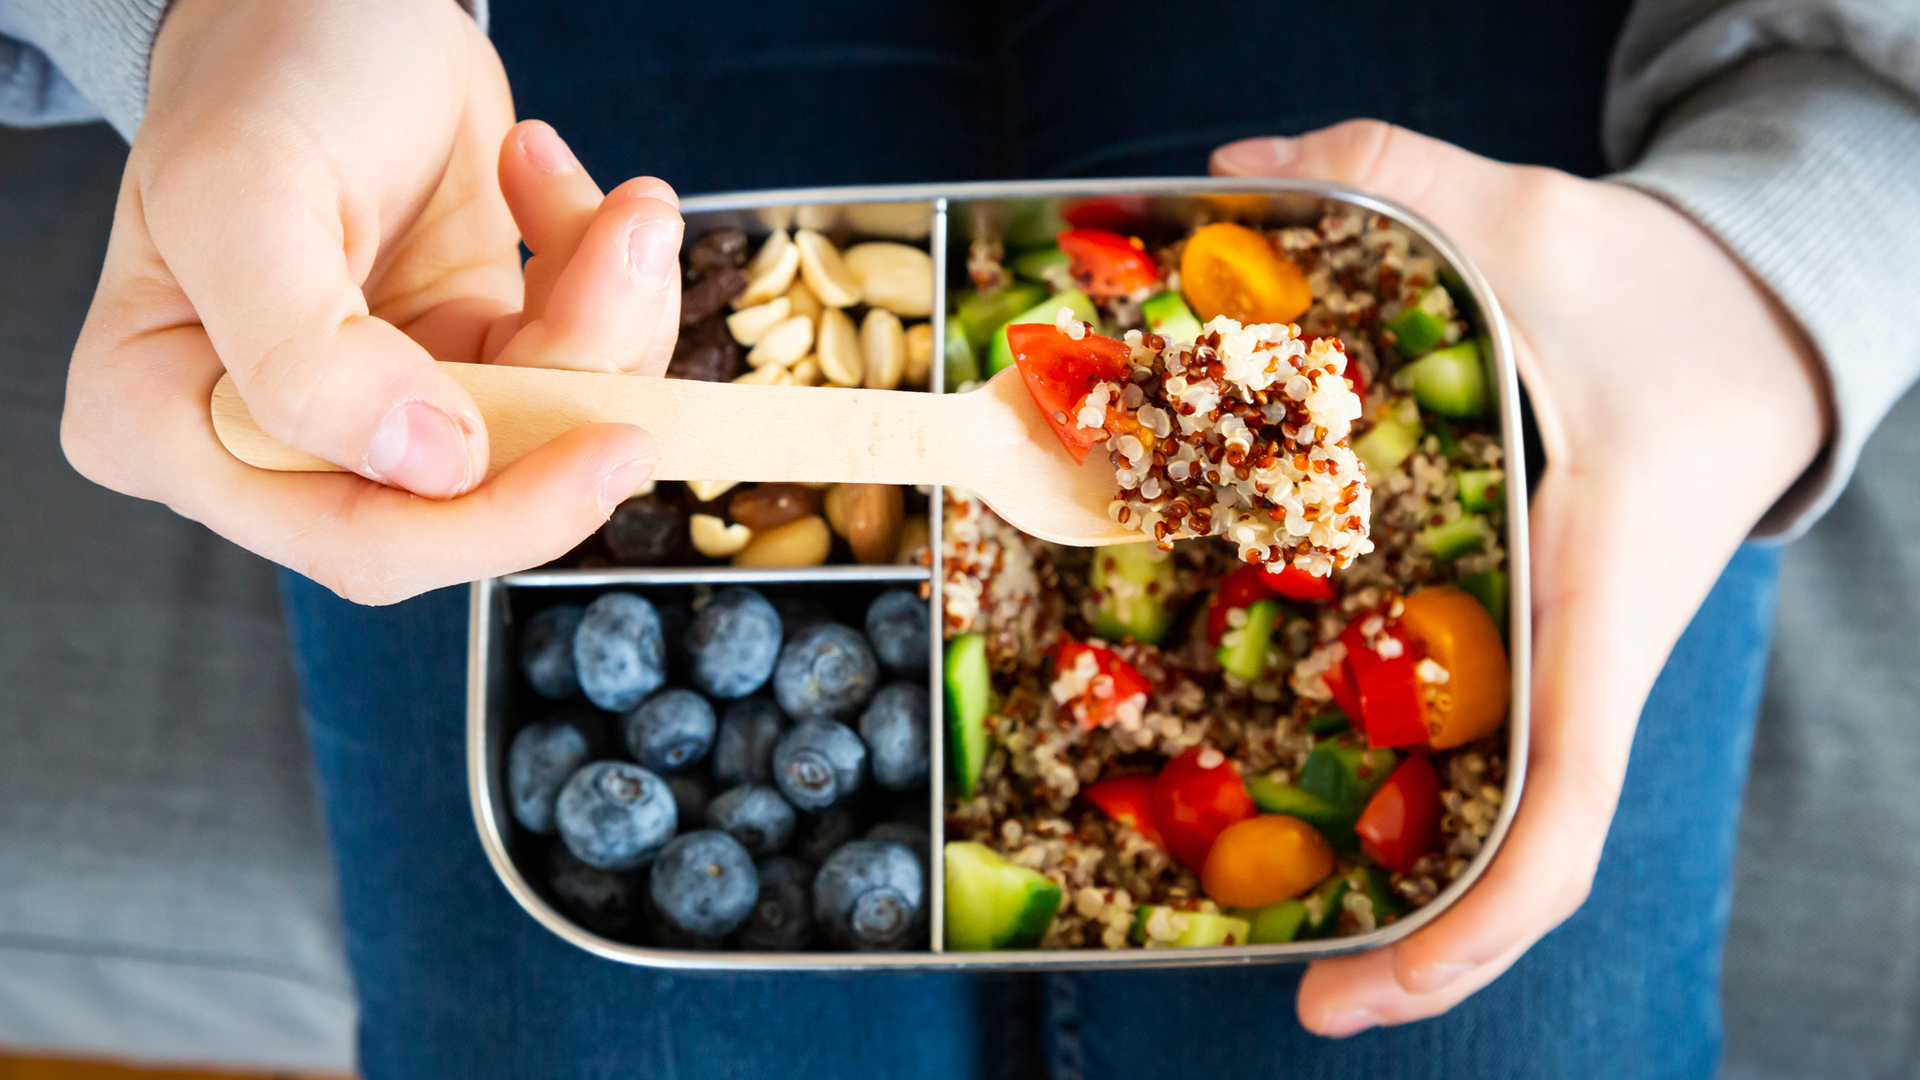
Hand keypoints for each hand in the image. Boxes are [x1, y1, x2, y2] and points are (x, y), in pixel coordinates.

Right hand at [61, 0, 683, 604]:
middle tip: (633, 264)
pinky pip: (576, 367)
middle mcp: (278, 442)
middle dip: (582, 387)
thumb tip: (435, 466)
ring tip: (619, 205)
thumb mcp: (248, 192)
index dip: (496, 516)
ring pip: (551, 432)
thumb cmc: (264, 72)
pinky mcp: (471, 361)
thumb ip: (306, 357)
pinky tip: (548, 178)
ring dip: (614, 316)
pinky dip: (606, 278)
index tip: (605, 436)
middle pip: (476, 502)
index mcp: (174, 428)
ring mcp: (388, 407)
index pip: (355, 539)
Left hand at [1212, 122, 1827, 1034]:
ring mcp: (1558, 660)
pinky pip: (1477, 741)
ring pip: (1496, 815)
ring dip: (1410, 888)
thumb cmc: (1670, 295)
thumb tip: (1232, 167)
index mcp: (1601, 604)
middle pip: (1519, 858)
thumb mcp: (1533, 219)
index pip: (1565, 812)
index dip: (1471, 926)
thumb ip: (1391, 174)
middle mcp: (1581, 662)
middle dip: (1423, 950)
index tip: (1356, 992)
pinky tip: (1305, 785)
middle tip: (1293, 996)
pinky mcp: (1533, 634)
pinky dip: (1409, 789)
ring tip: (1272, 930)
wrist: (1761, 317)